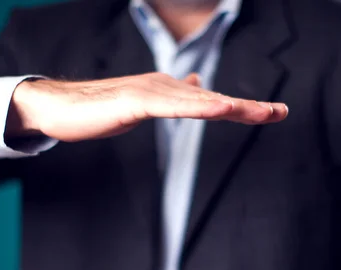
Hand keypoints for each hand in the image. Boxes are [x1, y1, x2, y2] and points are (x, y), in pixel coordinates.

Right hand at [7, 72, 288, 140]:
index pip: (212, 101)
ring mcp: (150, 93)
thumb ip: (174, 99)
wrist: (59, 106)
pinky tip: (218, 109)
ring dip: (231, 106)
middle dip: (249, 107)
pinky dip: (197, 107)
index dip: (243, 107)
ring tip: (262, 111)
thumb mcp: (144, 105)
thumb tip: (200, 86)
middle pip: (213, 99)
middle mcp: (164, 87)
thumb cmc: (99, 107)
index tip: (273, 112)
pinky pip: (171, 106)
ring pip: (197, 101)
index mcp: (168, 91)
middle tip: (281, 112)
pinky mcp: (134, 101)